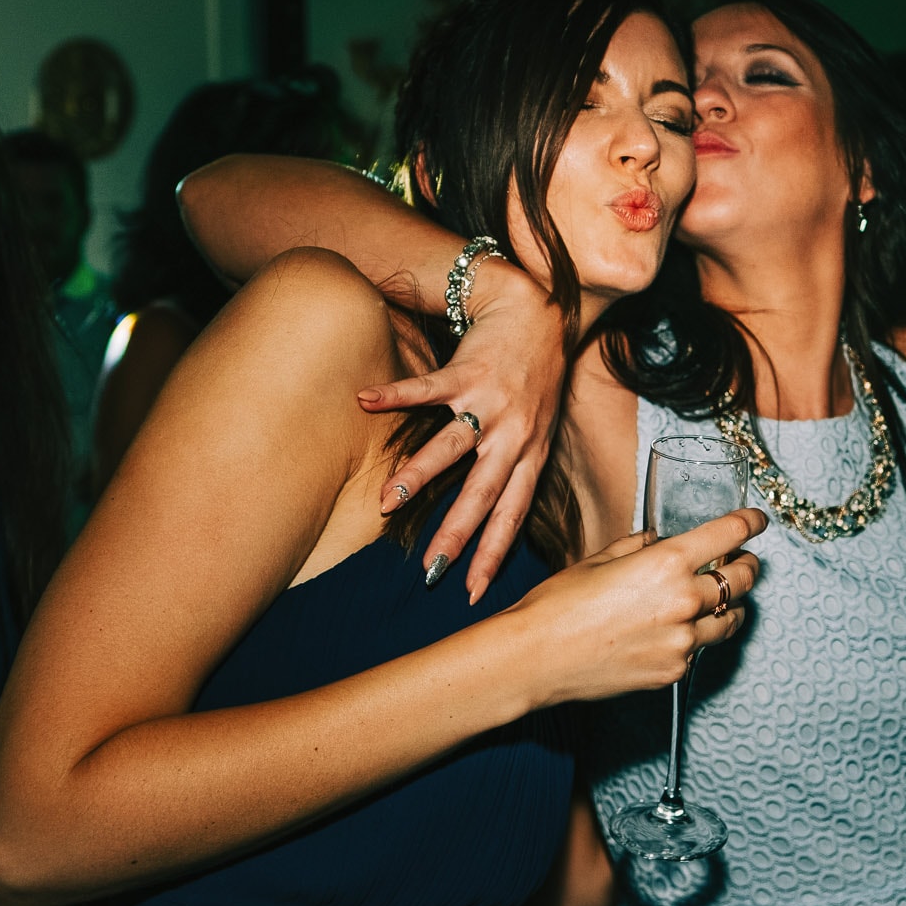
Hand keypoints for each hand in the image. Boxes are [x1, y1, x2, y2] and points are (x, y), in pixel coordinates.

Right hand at [357, 260, 567, 600]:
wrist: (542, 313)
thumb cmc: (537, 376)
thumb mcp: (540, 429)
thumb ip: (516, 466)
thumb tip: (488, 511)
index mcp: (530, 455)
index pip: (511, 515)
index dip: (492, 555)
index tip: (472, 591)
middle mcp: (513, 436)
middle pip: (482, 494)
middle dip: (455, 534)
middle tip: (429, 569)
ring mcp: (490, 404)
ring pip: (451, 448)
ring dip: (418, 475)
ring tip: (388, 501)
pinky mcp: (468, 371)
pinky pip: (427, 388)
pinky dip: (394, 395)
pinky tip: (363, 401)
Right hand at [509, 510, 765, 706]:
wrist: (536, 657)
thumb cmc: (559, 603)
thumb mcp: (600, 560)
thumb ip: (638, 547)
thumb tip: (657, 541)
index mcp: (667, 562)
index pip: (730, 535)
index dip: (751, 523)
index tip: (758, 521)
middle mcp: (684, 601)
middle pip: (742, 580)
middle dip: (748, 567)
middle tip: (743, 563)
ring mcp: (682, 641)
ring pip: (731, 620)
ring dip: (732, 606)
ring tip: (721, 601)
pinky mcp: (673, 671)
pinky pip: (698, 650)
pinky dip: (695, 637)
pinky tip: (677, 632)